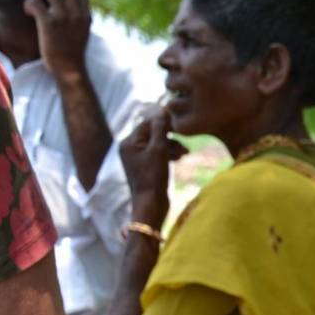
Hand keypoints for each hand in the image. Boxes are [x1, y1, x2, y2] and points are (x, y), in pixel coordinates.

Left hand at [22, 0, 91, 80]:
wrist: (70, 69)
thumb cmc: (73, 49)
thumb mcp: (83, 28)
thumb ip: (79, 11)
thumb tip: (75, 0)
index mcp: (85, 12)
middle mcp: (76, 12)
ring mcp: (63, 17)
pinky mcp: (49, 24)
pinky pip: (34, 2)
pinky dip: (28, 4)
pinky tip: (29, 12)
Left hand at [120, 110, 188, 227]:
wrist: (151, 205)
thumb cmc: (153, 177)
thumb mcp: (159, 150)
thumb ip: (161, 129)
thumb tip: (163, 110)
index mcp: (129, 142)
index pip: (148, 123)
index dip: (165, 123)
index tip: (182, 126)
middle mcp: (130, 148)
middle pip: (154, 133)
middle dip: (171, 137)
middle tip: (186, 144)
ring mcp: (138, 158)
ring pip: (159, 143)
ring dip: (173, 146)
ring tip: (185, 154)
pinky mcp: (146, 167)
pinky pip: (159, 153)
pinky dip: (170, 154)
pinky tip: (180, 159)